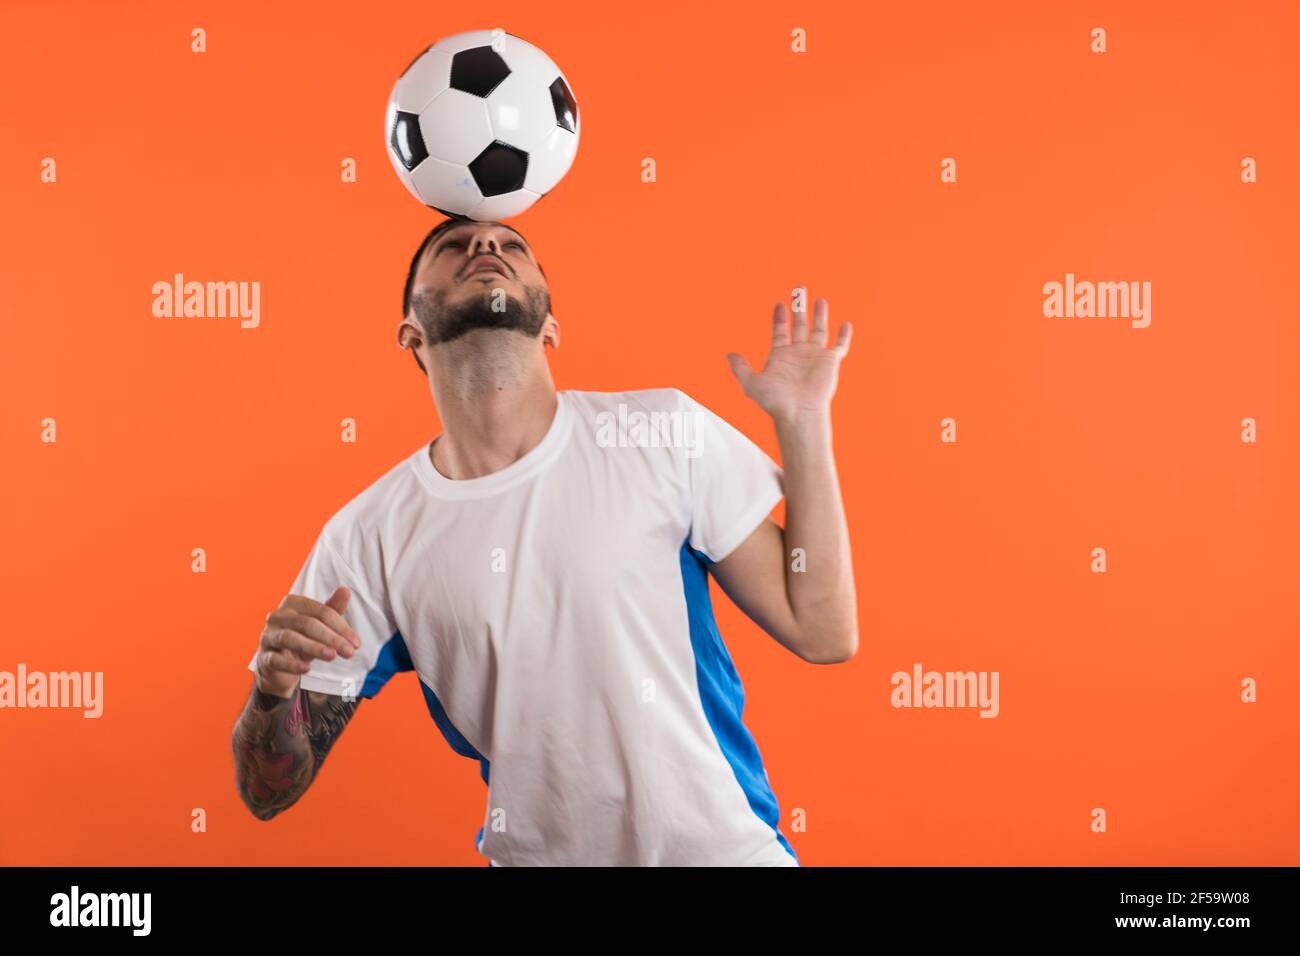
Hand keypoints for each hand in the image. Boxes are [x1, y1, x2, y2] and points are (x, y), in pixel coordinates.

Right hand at [254, 586, 360, 698]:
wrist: (279, 666)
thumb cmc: (302, 639)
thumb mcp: (319, 626)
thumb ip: (332, 609)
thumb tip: (345, 590)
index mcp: (293, 603)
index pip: (321, 612)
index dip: (341, 627)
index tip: (356, 643)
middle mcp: (278, 616)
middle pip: (307, 623)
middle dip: (331, 638)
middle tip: (349, 652)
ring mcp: (268, 636)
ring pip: (290, 638)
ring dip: (314, 647)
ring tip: (332, 656)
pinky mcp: (264, 657)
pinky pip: (276, 659)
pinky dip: (291, 664)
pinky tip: (307, 668)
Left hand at [726, 289, 851, 420]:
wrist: (798, 413)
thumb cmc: (775, 402)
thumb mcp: (751, 383)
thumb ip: (741, 368)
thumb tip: (729, 355)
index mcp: (781, 355)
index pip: (780, 330)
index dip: (780, 317)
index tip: (780, 304)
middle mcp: (798, 353)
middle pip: (799, 324)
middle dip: (799, 306)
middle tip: (799, 289)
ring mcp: (815, 356)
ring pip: (819, 330)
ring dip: (819, 315)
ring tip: (819, 300)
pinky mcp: (830, 362)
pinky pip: (839, 346)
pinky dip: (843, 336)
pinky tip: (845, 324)